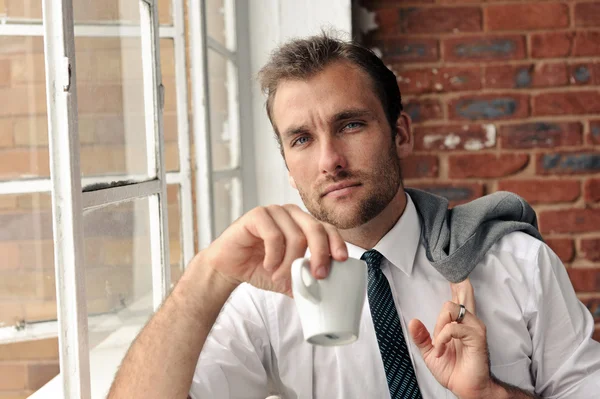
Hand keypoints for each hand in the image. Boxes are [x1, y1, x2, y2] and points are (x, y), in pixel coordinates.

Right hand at [199, 204, 347, 295]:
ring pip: (295, 236)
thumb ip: (307, 280)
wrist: (228, 268)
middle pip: (315, 229)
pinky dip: (274, 256)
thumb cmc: (259, 268)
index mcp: (302, 224)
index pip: (327, 228)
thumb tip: (330, 295)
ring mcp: (274, 212)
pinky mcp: (256, 215)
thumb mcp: (289, 278)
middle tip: (318, 276)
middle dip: (320, 255)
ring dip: (289, 264)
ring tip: (279, 277)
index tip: (341, 261)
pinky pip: (274, 235)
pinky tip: (268, 265)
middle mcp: (291, 214)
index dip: (336, 243)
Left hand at [408, 279, 496, 398]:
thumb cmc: (453, 370)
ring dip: (439, 328)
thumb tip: (413, 321)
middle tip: (458, 276)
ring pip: (450, 308)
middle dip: (458, 284)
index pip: (459, 299)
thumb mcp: (430, 352)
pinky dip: (442, 338)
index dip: (458, 285)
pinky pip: (453, 327)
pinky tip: (442, 349)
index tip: (456, 273)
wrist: (466, 388)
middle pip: (462, 295)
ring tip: (440, 345)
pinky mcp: (477, 336)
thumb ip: (422, 337)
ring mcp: (474, 327)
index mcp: (459, 324)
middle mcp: (469, 322)